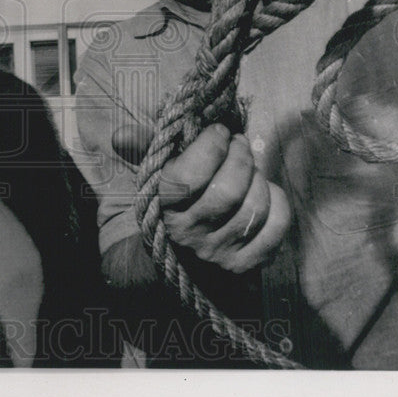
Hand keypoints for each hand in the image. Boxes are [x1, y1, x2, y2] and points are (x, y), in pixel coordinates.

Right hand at [112, 122, 290, 273]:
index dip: (210, 147)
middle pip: (229, 191)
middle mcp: (190, 235)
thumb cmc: (173, 203)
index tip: (218, 132)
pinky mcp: (248, 265)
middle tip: (239, 144)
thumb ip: (141, 149)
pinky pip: (276, 226)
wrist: (182, 262)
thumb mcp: (155, 174)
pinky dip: (277, 201)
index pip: (189, 177)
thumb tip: (120, 135)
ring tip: (249, 169)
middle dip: (240, 157)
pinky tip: (265, 192)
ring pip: (255, 207)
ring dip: (259, 178)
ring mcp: (220, 254)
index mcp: (164, 208)